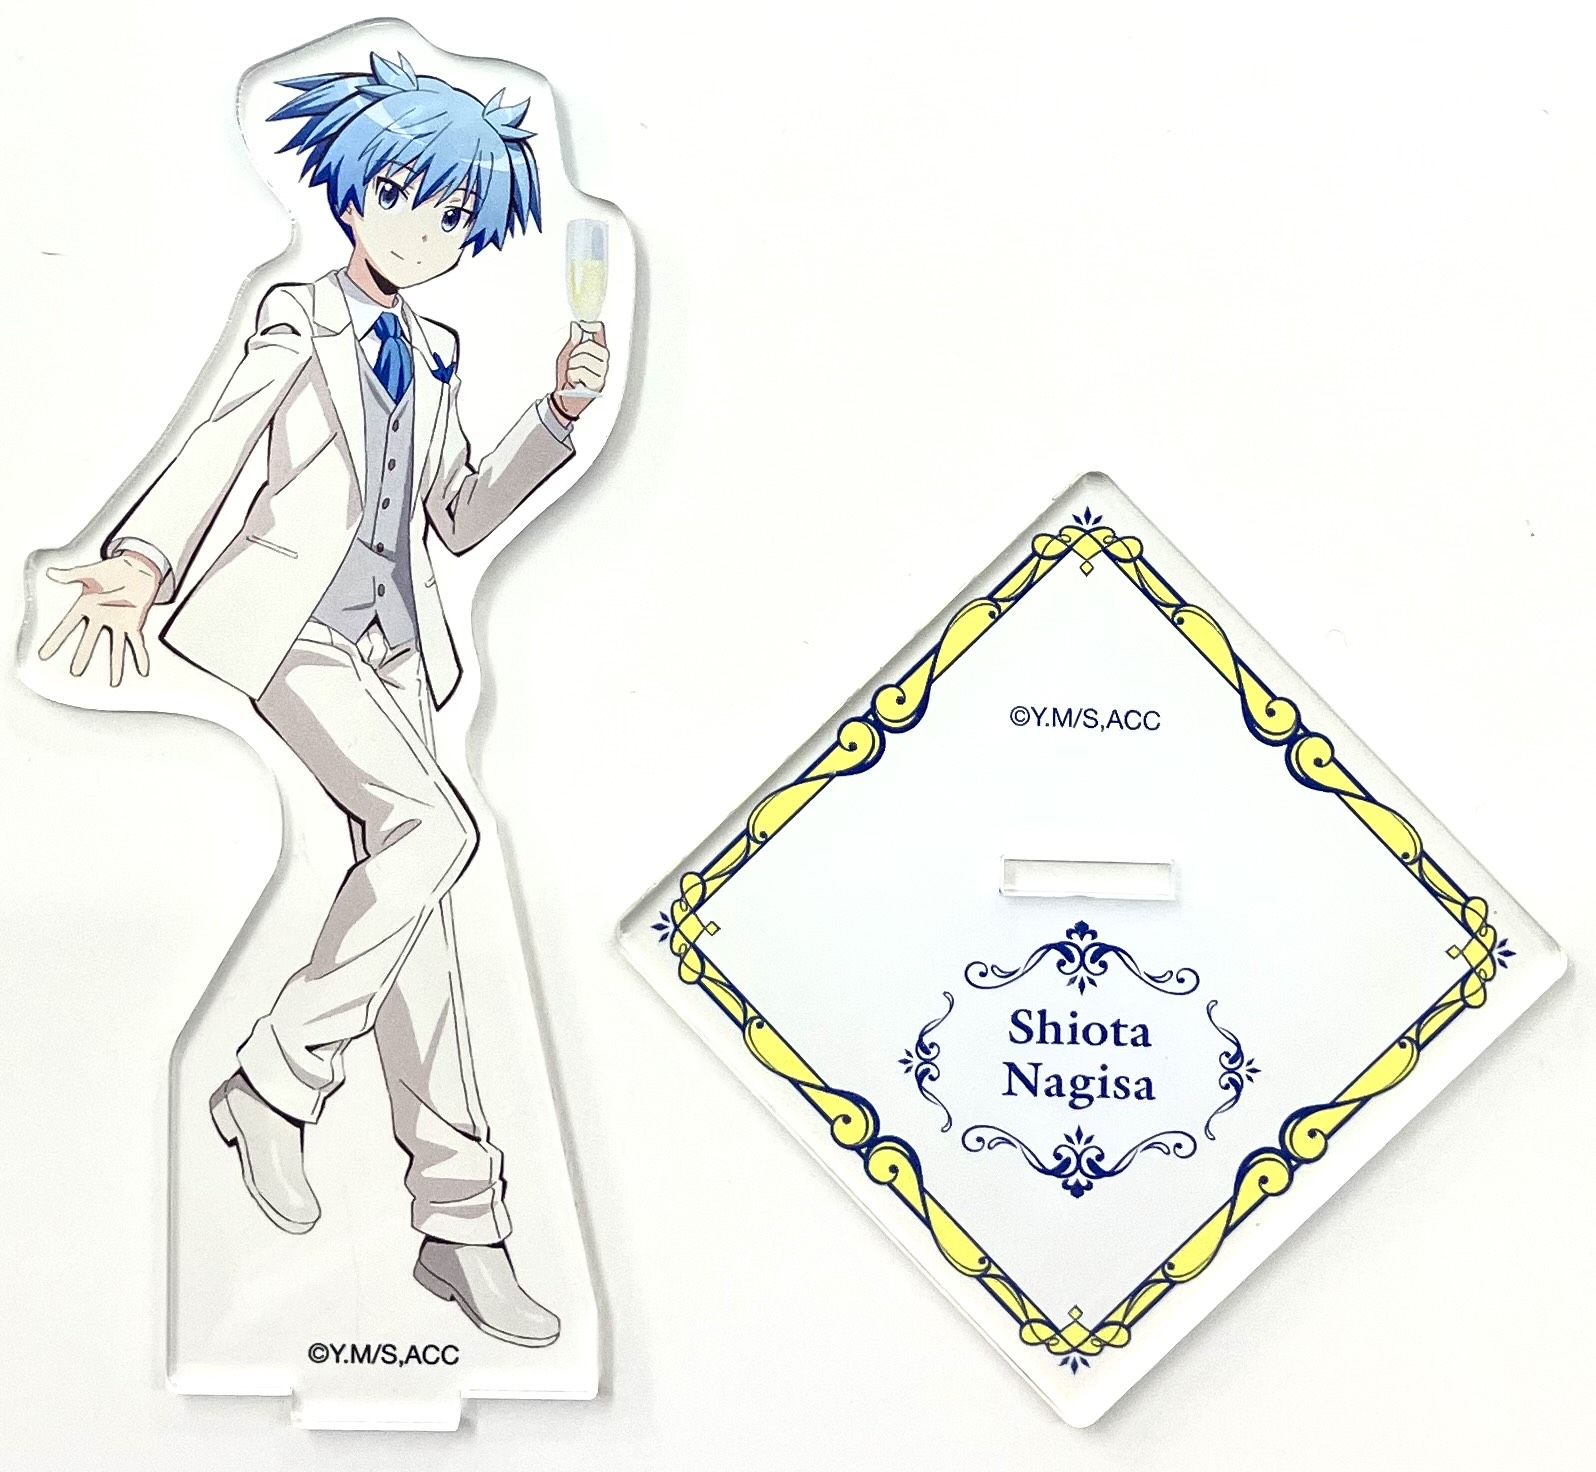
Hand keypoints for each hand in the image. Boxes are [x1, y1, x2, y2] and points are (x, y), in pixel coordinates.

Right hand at [38, 553, 159, 685]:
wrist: (137, 568)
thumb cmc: (113, 569)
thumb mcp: (90, 572)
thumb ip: (72, 575)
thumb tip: (53, 572)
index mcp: (87, 606)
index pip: (68, 626)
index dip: (56, 641)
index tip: (44, 655)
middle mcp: (101, 619)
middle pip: (90, 641)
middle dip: (82, 656)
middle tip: (75, 671)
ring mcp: (118, 623)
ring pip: (115, 648)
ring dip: (115, 665)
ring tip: (115, 682)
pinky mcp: (134, 624)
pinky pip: (137, 643)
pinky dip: (141, 656)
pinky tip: (143, 670)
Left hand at [551, 321, 608, 420]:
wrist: (564, 399)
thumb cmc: (567, 378)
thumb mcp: (566, 356)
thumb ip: (573, 342)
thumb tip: (577, 326)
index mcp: (596, 353)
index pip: (600, 333)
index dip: (593, 326)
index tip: (584, 325)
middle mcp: (603, 362)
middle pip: (591, 345)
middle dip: (576, 352)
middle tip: (572, 362)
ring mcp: (602, 373)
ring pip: (585, 359)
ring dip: (572, 366)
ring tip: (572, 374)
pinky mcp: (598, 384)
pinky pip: (582, 372)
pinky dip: (572, 376)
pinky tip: (575, 381)